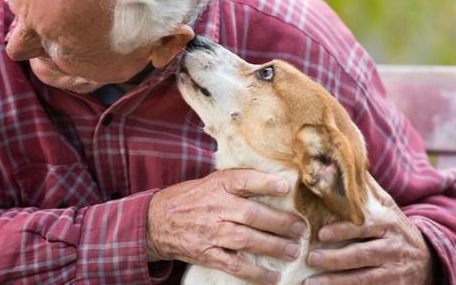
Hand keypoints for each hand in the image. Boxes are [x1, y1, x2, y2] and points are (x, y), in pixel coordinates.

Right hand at [147, 169, 306, 284]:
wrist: (155, 221)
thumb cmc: (189, 198)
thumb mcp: (209, 181)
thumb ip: (236, 182)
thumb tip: (275, 182)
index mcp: (216, 185)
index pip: (243, 180)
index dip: (265, 182)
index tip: (286, 186)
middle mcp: (214, 208)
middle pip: (251, 215)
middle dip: (279, 223)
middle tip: (300, 229)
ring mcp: (210, 232)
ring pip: (246, 240)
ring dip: (272, 247)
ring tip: (292, 251)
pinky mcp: (206, 253)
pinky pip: (234, 265)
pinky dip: (255, 273)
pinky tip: (272, 277)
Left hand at [304, 183, 435, 284]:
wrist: (427, 258)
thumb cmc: (393, 227)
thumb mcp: (385, 205)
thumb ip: (364, 188)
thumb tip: (336, 162)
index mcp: (387, 223)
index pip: (363, 226)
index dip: (343, 230)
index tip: (321, 233)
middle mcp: (391, 247)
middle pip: (361, 255)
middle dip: (334, 258)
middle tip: (310, 258)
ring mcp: (393, 271)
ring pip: (362, 278)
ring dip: (335, 281)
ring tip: (311, 282)